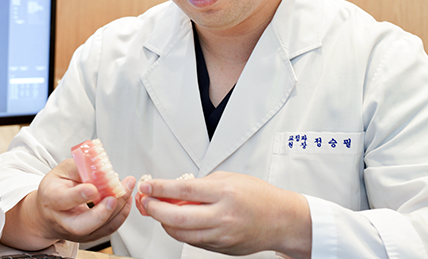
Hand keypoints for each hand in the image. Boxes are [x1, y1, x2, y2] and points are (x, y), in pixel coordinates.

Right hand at [2, 158, 134, 250]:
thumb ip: (80, 167)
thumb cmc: (56, 189)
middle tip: (114, 198)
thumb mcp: (62, 171)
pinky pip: (109, 228)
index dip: (79, 195)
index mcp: (53, 199)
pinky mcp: (90, 236)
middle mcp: (64, 220)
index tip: (93, 188)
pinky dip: (121, 214)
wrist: (48, 213)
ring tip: (126, 189)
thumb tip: (100, 167)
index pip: (64, 200)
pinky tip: (126, 198)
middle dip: (102, 213)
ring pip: (100, 228)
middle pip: (82, 226)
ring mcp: (77, 232)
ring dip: (118, 209)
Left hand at [136, 171, 310, 257]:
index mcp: (224, 192)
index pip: (184, 191)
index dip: (160, 188)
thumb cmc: (258, 195)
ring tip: (159, 211)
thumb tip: (174, 190)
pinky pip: (193, 241)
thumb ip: (201, 185)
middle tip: (146, 202)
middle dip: (155, 210)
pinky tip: (177, 222)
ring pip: (181, 234)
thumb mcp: (229, 178)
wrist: (281, 219)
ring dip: (164, 223)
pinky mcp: (221, 248)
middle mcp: (223, 216)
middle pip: (177, 218)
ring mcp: (222, 235)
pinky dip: (180, 232)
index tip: (148, 186)